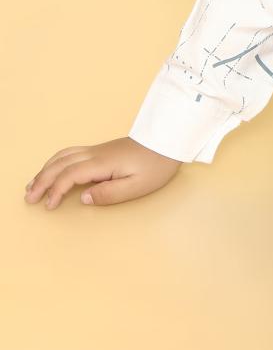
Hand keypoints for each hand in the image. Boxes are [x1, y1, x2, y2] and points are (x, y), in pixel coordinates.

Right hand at [24, 137, 182, 209]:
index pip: (70, 175)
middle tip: (29, 197)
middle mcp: (95, 154)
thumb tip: (84, 198)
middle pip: (60, 164)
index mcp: (103, 163)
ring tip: (32, 185)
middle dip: (41, 180)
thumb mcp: (137, 187)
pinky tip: (51, 169)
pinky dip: (55, 162)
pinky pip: (70, 153)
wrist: (167, 143)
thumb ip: (110, 194)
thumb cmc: (156, 166)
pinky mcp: (100, 151)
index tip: (48, 206)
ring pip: (62, 156)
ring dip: (45, 170)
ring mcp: (97, 150)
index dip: (55, 190)